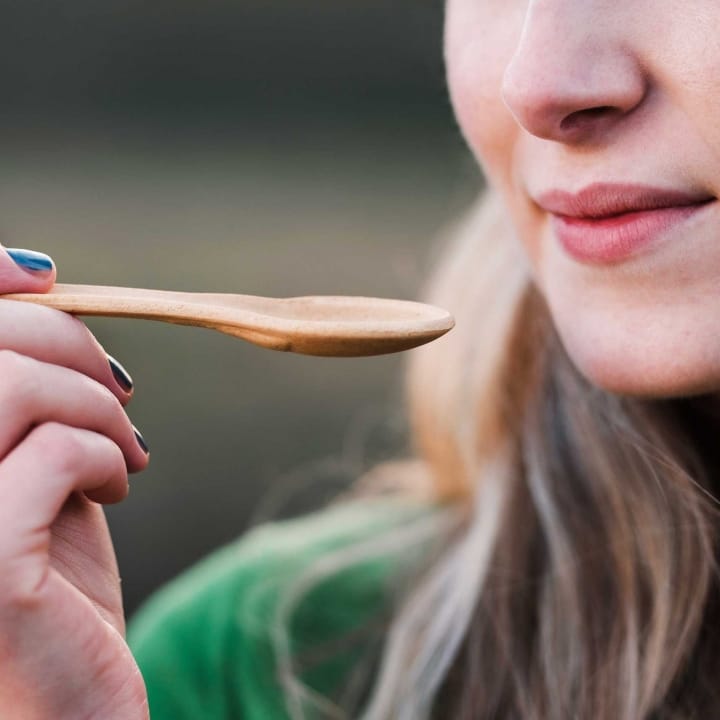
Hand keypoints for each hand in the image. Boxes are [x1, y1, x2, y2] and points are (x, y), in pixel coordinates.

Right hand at [0, 247, 150, 719]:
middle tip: (119, 393)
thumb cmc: (52, 590)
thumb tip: (45, 299)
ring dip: (90, 403)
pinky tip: (118, 484)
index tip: (43, 277)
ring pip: (7, 387)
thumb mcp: (33, 477)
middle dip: (66, 345)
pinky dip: (100, 451)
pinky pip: (48, 452)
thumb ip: (27, 402)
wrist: (71, 705)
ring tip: (124, 447)